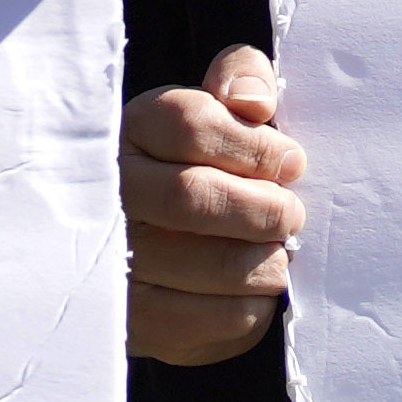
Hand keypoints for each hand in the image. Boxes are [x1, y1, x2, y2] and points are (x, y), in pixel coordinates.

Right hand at [124, 43, 303, 365]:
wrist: (160, 243)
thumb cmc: (204, 164)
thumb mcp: (220, 107)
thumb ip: (243, 80)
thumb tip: (253, 101)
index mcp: (133, 129)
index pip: (189, 123)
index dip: (254, 146)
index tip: (291, 163)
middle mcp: (110, 193)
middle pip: (192, 196)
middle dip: (263, 209)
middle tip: (291, 215)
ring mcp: (112, 259)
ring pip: (202, 263)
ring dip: (263, 261)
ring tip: (277, 253)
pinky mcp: (130, 321)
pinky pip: (204, 320)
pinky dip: (249, 308)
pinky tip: (254, 291)